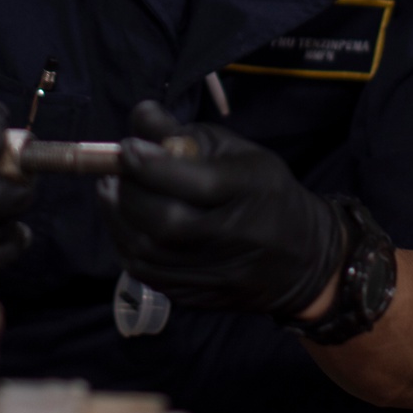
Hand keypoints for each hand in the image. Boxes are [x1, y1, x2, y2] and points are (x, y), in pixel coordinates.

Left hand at [100, 101, 343, 316]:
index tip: (127, 148)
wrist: (302, 258)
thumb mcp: (236, 150)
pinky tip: (124, 222)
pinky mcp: (201, 299)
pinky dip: (125, 244)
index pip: (199, 182)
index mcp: (253, 188)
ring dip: (118, 218)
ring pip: (149, 252)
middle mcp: (240, 236)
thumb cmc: (262, 190)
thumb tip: (139, 114)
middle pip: (168, 222)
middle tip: (115, 172)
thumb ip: (185, 133)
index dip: (153, 165)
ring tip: (111, 192)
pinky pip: (148, 274)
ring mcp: (219, 274)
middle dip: (130, 193)